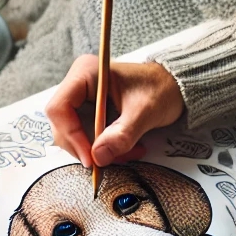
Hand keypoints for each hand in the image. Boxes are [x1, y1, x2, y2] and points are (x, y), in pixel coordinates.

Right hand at [46, 56, 184, 167]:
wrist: (175, 86)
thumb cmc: (161, 88)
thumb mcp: (145, 112)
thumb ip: (122, 134)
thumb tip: (98, 157)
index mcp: (86, 72)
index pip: (60, 108)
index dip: (71, 135)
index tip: (90, 157)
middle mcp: (79, 83)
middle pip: (62, 123)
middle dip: (85, 147)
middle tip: (107, 162)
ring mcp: (83, 98)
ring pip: (73, 134)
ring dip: (96, 151)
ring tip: (126, 153)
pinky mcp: (90, 111)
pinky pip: (85, 135)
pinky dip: (102, 148)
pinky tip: (124, 149)